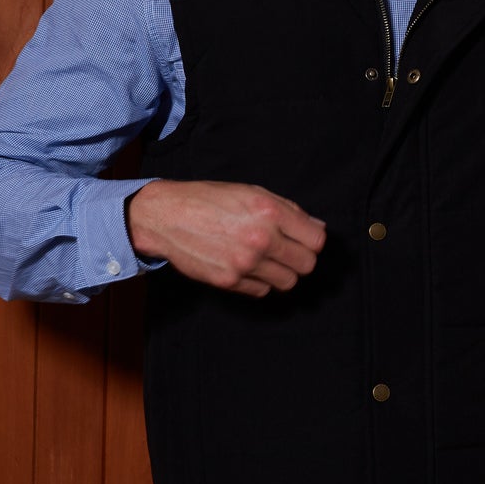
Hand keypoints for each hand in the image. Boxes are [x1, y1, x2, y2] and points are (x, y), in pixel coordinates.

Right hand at [127, 179, 325, 296]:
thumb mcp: (252, 192)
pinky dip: (260, 282)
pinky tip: (248, 267)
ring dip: (283, 273)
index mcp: (270, 212)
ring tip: (268, 260)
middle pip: (307, 265)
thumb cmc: (209, 200)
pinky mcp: (230, 281)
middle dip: (301, 258)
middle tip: (287, 251)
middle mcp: (261, 239)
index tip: (303, 238)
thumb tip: (317, 227)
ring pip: (288, 282)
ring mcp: (245, 263)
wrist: (167, 217)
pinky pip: (262, 291)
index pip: (316, 240)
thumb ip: (288, 210)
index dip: (312, 239)